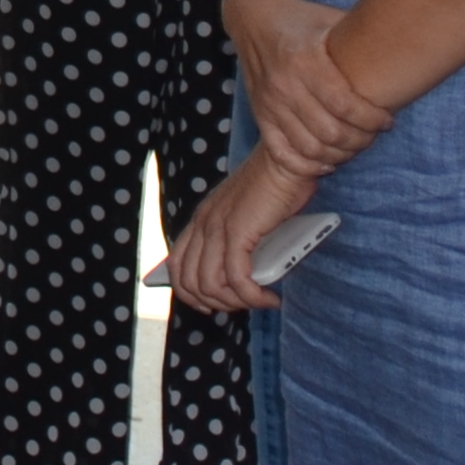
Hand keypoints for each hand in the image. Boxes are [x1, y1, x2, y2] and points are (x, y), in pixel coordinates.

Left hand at [167, 146, 323, 311]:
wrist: (287, 159)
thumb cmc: (276, 186)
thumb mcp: (247, 215)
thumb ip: (238, 239)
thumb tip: (247, 276)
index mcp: (201, 219)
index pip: (177, 267)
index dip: (190, 293)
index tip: (213, 305)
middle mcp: (202, 224)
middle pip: (189, 283)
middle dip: (216, 303)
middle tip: (244, 304)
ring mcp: (217, 228)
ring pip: (210, 286)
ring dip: (236, 303)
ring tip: (260, 300)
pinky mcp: (238, 232)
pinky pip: (237, 279)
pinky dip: (253, 296)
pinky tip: (269, 298)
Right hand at [236, 0, 387, 176]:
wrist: (253, 17)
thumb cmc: (302, 18)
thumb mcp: (332, 19)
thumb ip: (363, 36)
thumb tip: (407, 42)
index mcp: (306, 61)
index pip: (346, 106)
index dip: (372, 120)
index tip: (387, 120)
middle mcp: (285, 86)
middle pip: (331, 132)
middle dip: (360, 140)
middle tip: (374, 134)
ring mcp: (270, 104)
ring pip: (310, 148)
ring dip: (339, 155)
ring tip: (354, 146)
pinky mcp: (260, 115)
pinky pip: (283, 153)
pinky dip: (307, 166)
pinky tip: (327, 162)